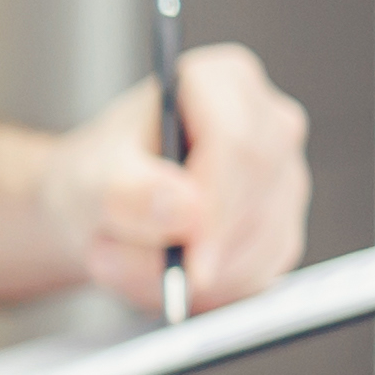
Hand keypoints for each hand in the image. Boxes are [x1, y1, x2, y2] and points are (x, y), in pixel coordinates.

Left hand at [37, 41, 308, 312]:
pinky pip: (263, 273)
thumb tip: (187, 209)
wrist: (100, 209)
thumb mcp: (90, 179)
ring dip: (194, 277)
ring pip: (264, 241)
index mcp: (224, 81)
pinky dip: (209, 293)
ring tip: (119, 265)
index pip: (237, 142)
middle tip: (118, 265)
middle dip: (196, 247)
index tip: (187, 260)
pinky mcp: (284, 226)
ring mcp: (285, 177)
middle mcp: (269, 123)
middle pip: (257, 193)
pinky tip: (160, 280)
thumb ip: (127, 189)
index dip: (215, 204)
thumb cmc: (98, 176)